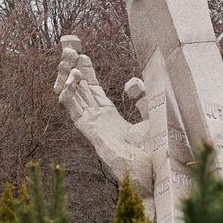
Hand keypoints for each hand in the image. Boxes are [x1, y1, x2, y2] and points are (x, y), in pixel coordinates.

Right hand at [54, 36, 146, 186]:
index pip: (93, 90)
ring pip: (74, 98)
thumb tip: (130, 83)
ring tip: (66, 56)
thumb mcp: (152, 116)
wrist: (155, 176)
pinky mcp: (92, 134)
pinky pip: (75, 112)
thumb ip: (143, 97)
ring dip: (68, 77)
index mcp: (110, 118)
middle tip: (68, 46)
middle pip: (80, 90)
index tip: (82, 53)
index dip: (86, 71)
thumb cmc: (155, 153)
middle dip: (72, 68)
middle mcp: (98, 121)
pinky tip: (68, 81)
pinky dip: (70, 96)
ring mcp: (93, 127)